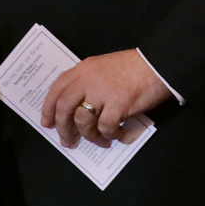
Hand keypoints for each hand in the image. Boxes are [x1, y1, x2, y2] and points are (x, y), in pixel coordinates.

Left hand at [40, 49, 170, 148]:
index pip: (57, 88)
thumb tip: (78, 110)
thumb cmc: (133, 67)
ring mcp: (102, 91)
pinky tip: (118, 136)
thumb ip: (88, 82)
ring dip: (89, 136)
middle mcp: (88, 79)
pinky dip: (110, 135)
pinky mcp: (118, 104)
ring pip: (83, 120)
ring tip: (101, 141)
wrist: (157, 64)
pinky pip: (105, 127)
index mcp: (83, 69)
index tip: (47, 123)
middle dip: (63, 127)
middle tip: (67, 141)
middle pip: (64, 107)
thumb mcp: (103, 67)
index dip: (48, 107)